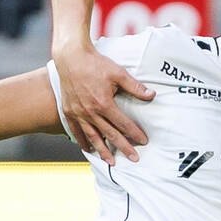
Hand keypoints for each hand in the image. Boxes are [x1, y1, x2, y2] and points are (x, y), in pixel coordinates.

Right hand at [53, 43, 152, 163]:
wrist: (71, 58)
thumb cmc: (95, 64)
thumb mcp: (118, 73)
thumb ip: (135, 87)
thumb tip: (151, 95)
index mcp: (104, 103)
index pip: (123, 124)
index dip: (135, 133)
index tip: (143, 141)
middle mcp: (90, 112)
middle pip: (110, 135)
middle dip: (123, 148)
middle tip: (134, 158)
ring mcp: (78, 113)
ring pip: (92, 137)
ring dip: (102, 151)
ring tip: (111, 162)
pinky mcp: (68, 111)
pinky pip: (76, 131)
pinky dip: (83, 142)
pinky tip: (88, 149)